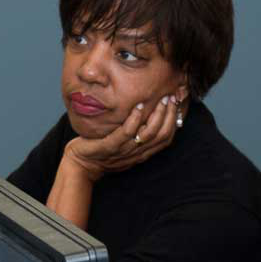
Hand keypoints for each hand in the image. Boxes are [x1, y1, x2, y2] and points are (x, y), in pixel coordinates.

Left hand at [62, 91, 185, 182]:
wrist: (83, 164)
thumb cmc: (104, 149)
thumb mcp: (125, 142)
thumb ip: (138, 131)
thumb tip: (149, 111)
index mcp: (143, 152)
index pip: (166, 137)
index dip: (175, 120)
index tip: (177, 103)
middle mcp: (137, 153)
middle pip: (161, 135)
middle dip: (169, 115)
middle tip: (171, 97)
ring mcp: (124, 150)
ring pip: (148, 134)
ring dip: (157, 115)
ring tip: (160, 99)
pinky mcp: (110, 147)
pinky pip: (126, 133)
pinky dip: (134, 120)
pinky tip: (138, 107)